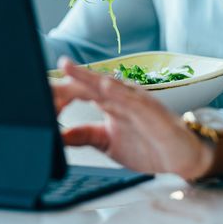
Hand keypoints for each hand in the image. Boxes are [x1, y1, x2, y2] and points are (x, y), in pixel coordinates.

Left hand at [51, 57, 218, 181]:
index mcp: (110, 103)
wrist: (181, 157)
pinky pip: (134, 101)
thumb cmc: (148, 145)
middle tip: (53, 67)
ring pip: (110, 86)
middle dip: (72, 76)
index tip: (41, 87)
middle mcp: (122, 98)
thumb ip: (84, 135)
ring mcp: (138, 103)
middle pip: (92, 83)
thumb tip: (57, 135)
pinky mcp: (152, 112)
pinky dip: (120, 93)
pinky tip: (106, 87)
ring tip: (71, 68)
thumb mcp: (107, 142)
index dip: (63, 89)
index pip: (82, 91)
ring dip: (90, 77)